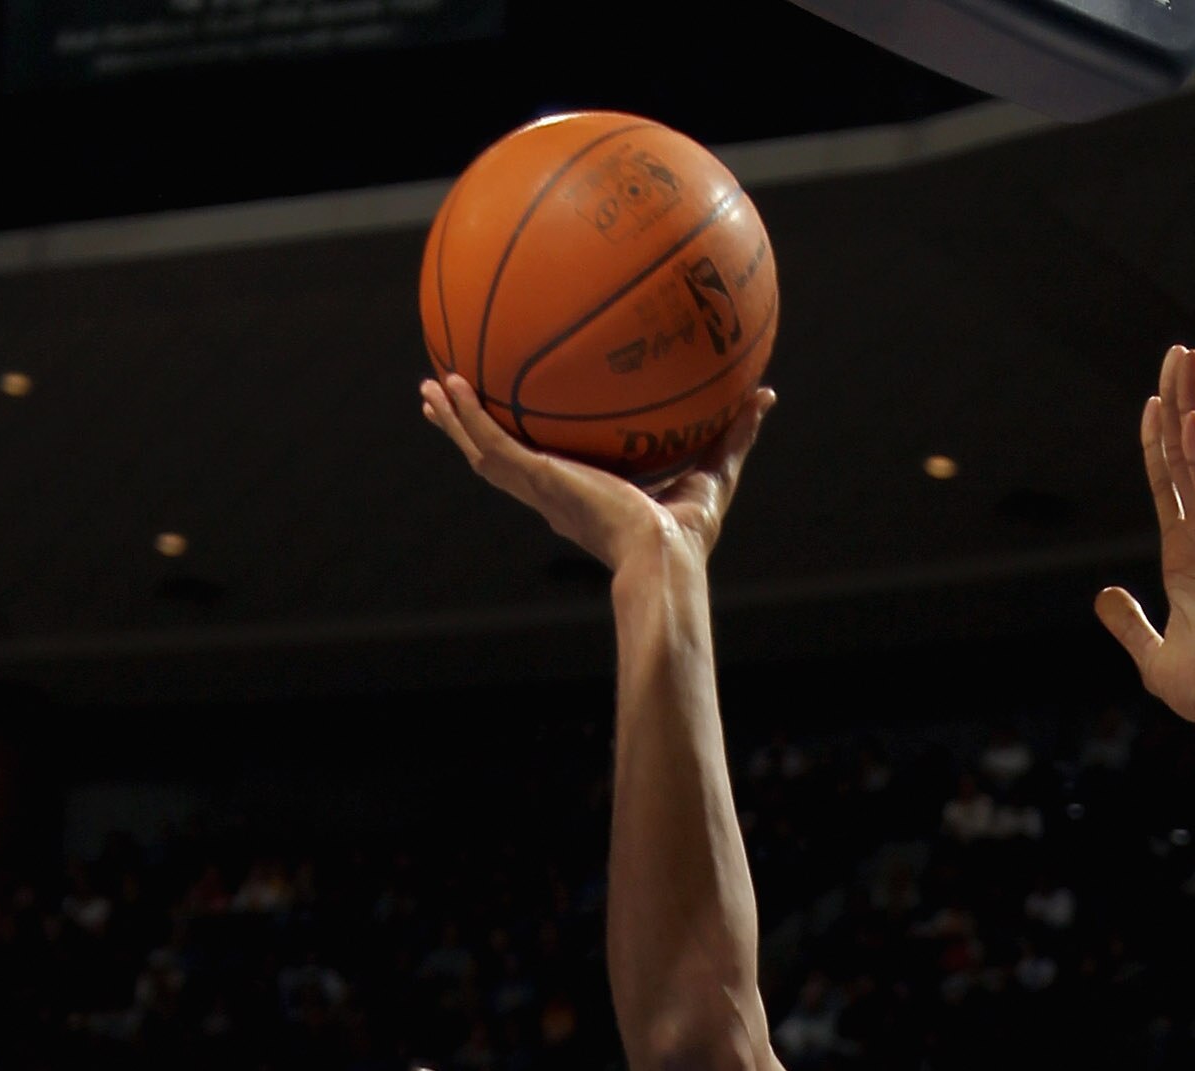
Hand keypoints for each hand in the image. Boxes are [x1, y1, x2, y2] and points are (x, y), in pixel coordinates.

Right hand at [420, 370, 771, 580]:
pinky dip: (467, 417)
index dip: (521, 441)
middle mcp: (552, 492)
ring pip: (482, 451)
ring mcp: (540, 489)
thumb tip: (767, 395)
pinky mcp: (538, 482)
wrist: (664, 560)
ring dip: (453, 421)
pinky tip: (447, 386)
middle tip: (445, 400)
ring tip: (427, 391)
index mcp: (579, 493)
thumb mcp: (713, 468)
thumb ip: (735, 432)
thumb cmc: (688, 537)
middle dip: (471, 429)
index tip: (509, 420)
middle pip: (500, 456)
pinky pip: (492, 444)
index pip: (541, 464)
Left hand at [1095, 343, 1194, 738]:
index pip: (1168, 483)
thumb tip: (1104, 596)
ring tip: (1184, 362)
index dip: (1157, 441)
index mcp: (1185, 554)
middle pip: (1189, 454)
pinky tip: (1190, 421)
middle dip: (1181, 400)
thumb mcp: (1152, 656)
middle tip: (1177, 351)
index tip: (1151, 400)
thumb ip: (1129, 624)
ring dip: (1190, 408)